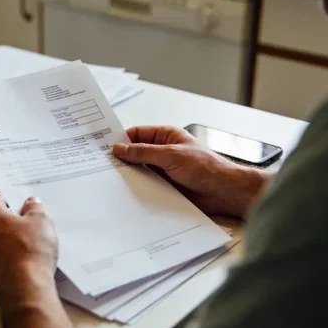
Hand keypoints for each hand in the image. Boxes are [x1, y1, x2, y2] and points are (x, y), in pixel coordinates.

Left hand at [0, 191, 58, 301]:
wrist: (26, 287)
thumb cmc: (30, 250)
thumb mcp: (40, 221)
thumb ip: (35, 208)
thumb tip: (31, 204)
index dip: (10, 195)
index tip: (21, 197)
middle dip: (13, 214)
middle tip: (32, 215)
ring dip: (14, 233)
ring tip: (35, 235)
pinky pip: (3, 251)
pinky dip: (14, 248)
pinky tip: (31, 252)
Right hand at [113, 126, 269, 217]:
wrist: (224, 192)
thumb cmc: (207, 167)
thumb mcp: (171, 155)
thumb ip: (144, 152)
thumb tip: (121, 148)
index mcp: (166, 137)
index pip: (137, 134)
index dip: (121, 140)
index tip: (104, 147)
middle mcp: (163, 153)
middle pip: (135, 154)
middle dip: (122, 159)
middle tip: (103, 165)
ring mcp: (163, 171)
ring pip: (139, 172)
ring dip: (129, 177)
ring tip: (111, 181)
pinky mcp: (164, 188)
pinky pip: (145, 187)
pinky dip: (137, 190)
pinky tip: (126, 194)